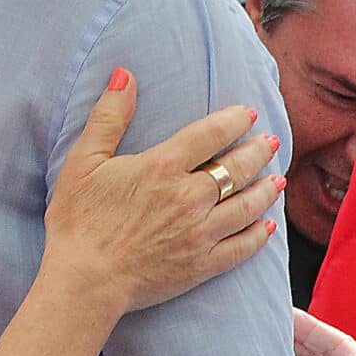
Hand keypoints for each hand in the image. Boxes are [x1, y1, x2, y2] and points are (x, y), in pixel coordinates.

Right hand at [42, 69, 284, 315]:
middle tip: (272, 142)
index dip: (234, 121)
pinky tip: (267, 226)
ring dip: (266, 190)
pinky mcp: (201, 265)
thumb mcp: (83, 160)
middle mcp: (189, 197)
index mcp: (162, 167)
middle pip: (238, 168)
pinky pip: (241, 248)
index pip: (211, 134)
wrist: (84, 280)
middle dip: (259, 152)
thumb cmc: (78, 220)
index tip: (248, 113)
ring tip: (277, 179)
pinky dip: (258, 235)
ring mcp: (200, 233)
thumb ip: (108, 116)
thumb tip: (125, 75)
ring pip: (247, 206)